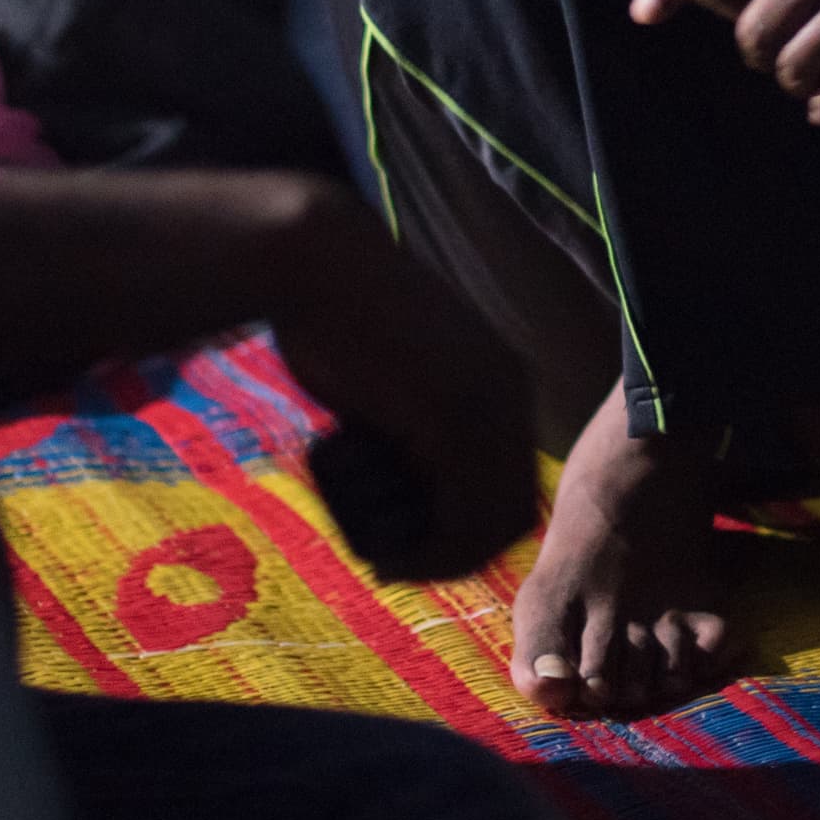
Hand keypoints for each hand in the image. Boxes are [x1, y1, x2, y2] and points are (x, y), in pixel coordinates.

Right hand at [262, 191, 541, 582]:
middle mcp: (508, 395)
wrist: (311, 262)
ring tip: (375, 550)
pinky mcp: (456, 418)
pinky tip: (374, 549)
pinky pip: (461, 521)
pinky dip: (424, 553)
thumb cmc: (326, 315)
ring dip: (432, 557)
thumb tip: (398, 487)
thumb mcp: (381, 382)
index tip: (398, 543)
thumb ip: (402, 429)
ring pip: (489, 526)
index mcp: (497, 382)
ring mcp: (488, 406)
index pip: (505, 486)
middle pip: (508, 513)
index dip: (459, 530)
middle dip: (450, 551)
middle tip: (385, 558)